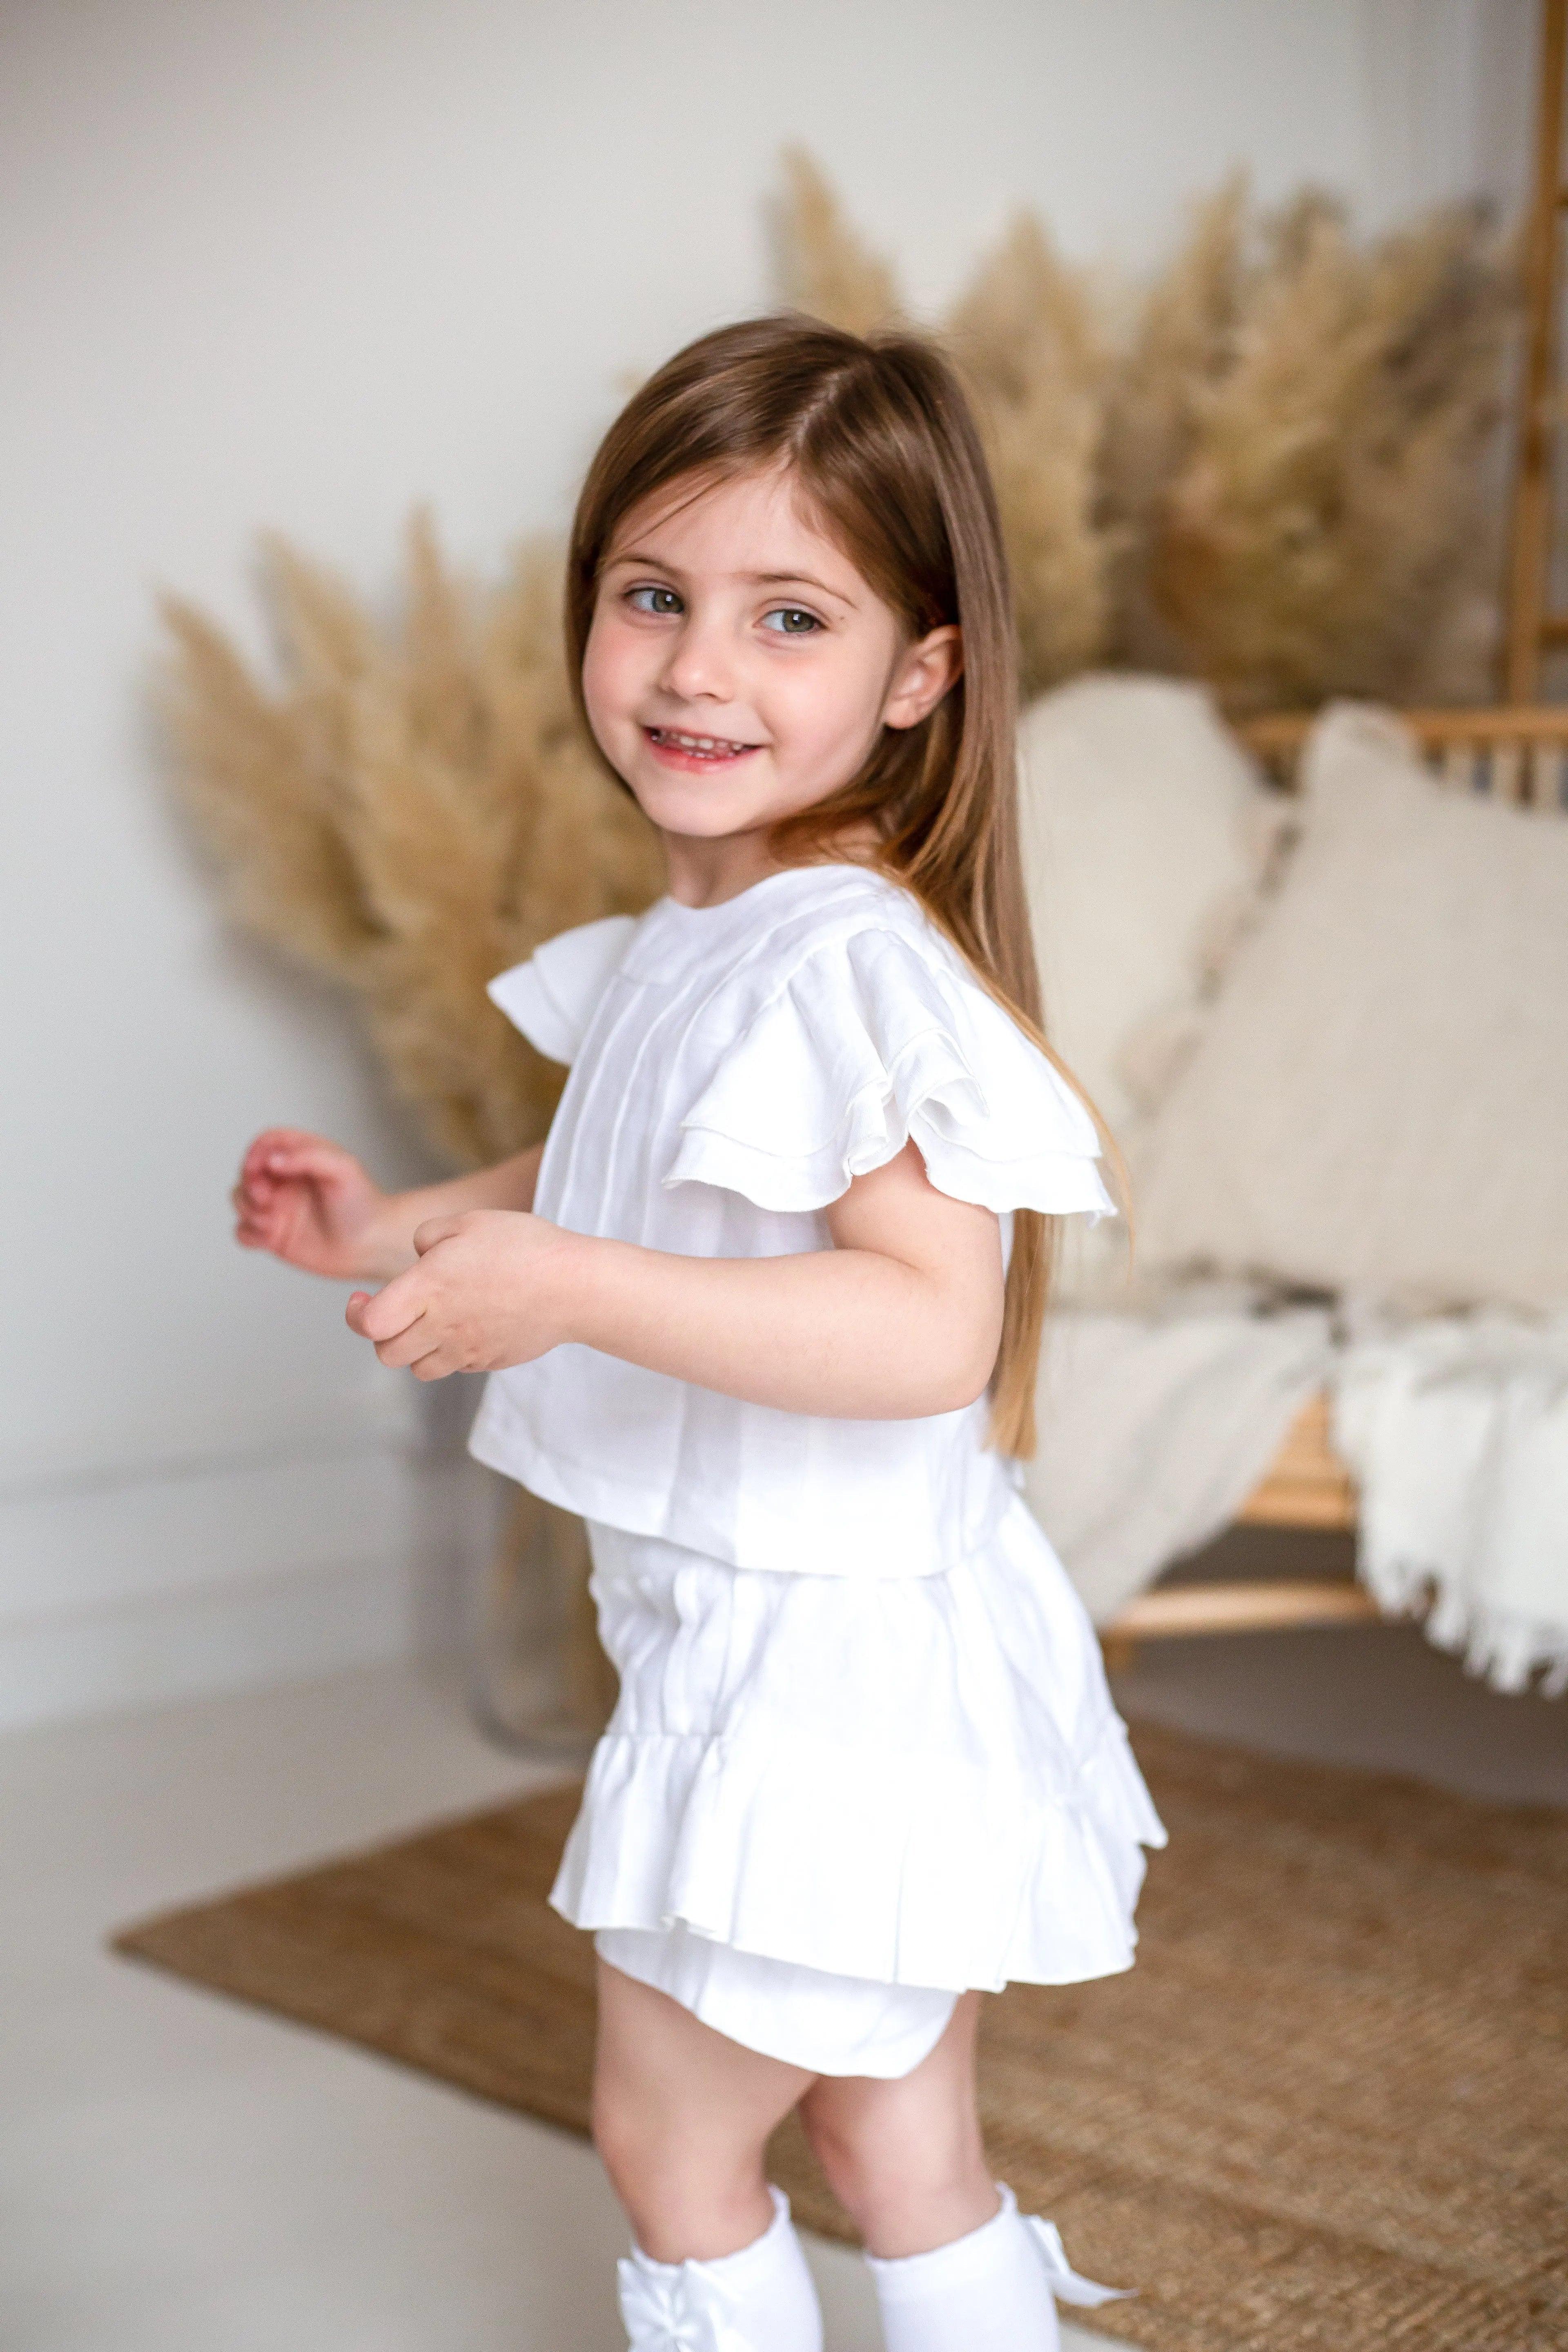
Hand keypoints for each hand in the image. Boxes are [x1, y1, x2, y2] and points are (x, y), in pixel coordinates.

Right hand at [232, 1127, 389, 1280]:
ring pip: (240, 1199)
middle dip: (249, 1184)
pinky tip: (269, 1238)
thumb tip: (272, 1159)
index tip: (259, 1168)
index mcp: (302, 1157)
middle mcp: (287, 1180)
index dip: (256, 1152)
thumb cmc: (363, 1204)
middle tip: (266, 1198)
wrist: (373, 1245)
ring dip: (247, 1209)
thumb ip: (307, 1156)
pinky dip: (248, 1232)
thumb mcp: (343, 1169)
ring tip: (271, 1222)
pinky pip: (244, 1231)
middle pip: (248, 1171)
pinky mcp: (275, 1234)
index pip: (267, 1142)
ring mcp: (279, 1207)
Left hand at [344, 1209, 578, 1379]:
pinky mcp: (489, 1360)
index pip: (369, 1323)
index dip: (355, 1315)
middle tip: (395, 1312)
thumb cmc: (524, 1247)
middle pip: (387, 1353)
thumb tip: (419, 1255)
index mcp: (428, 1289)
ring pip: (418, 1368)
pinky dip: (449, 1353)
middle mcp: (442, 1325)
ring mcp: (466, 1349)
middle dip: (383, 1335)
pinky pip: (454, 1367)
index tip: (360, 1300)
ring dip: (414, 1349)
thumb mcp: (469, 1221)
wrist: (574, 1286)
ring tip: (430, 1322)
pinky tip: (466, 1326)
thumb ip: (428, 1235)